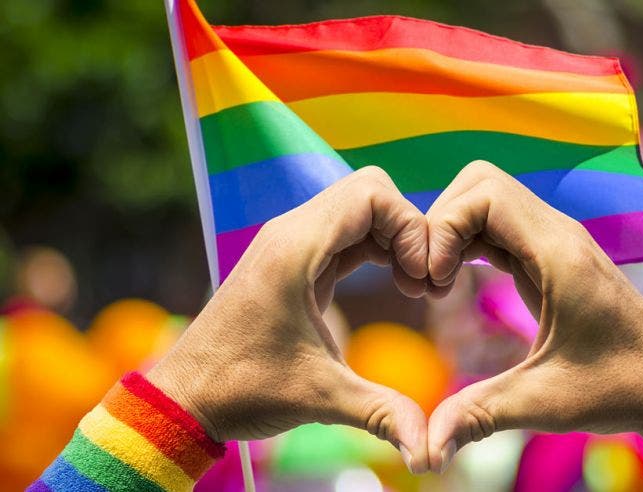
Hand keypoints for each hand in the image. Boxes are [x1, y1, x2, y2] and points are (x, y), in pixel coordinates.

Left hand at [147, 167, 431, 472]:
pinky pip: (346, 232)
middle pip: (370, 192)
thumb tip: (429, 449)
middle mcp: (291, 233)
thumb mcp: (320, 399)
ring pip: (359, 209)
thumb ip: (381, 413)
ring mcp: (290, 244)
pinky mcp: (292, 261)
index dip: (410, 227)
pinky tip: (394, 283)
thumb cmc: (242, 391)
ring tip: (412, 286)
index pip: (371, 194)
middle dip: (408, 229)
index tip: (419, 278)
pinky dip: (377, 248)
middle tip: (421, 281)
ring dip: (394, 238)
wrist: (186, 399)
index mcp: (294, 249)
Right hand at [423, 162, 642, 489]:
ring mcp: (557, 241)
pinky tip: (455, 284)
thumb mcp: (543, 403)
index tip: (433, 285)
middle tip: (428, 281)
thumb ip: (479, 416)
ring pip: (487, 200)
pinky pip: (499, 225)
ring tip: (437, 286)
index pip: (484, 194)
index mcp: (560, 254)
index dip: (443, 228)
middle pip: (480, 183)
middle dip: (440, 223)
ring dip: (451, 232)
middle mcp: (559, 234)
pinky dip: (467, 243)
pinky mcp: (552, 257)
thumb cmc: (617, 390)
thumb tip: (424, 452)